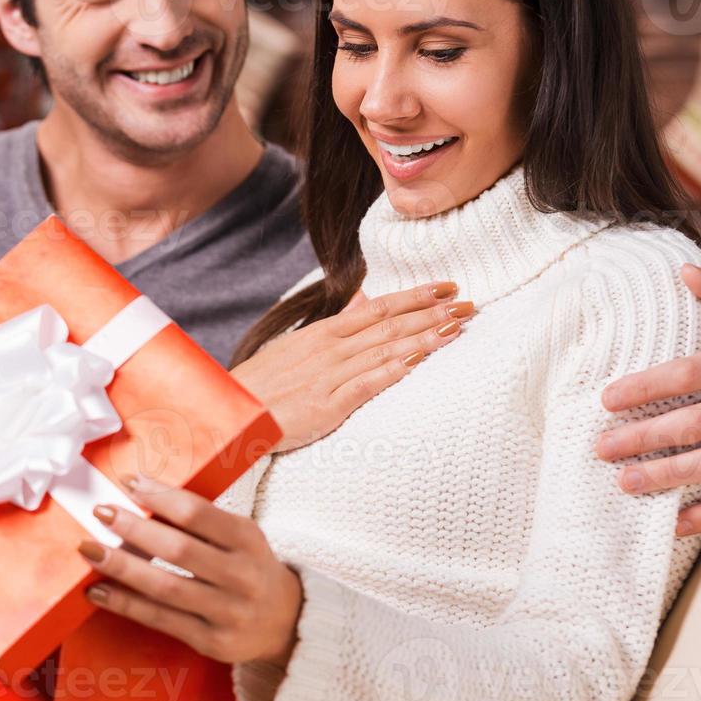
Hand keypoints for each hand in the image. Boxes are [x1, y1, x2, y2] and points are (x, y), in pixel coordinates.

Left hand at [79, 474, 302, 668]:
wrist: (284, 621)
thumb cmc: (249, 566)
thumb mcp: (240, 535)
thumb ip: (200, 521)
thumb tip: (140, 494)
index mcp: (247, 539)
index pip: (198, 513)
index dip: (160, 496)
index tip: (127, 481)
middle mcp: (241, 576)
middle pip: (179, 550)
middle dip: (135, 529)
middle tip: (101, 512)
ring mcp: (227, 613)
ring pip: (166, 588)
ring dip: (122, 568)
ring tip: (89, 550)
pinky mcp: (211, 641)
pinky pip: (161, 620)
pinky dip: (126, 604)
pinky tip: (98, 591)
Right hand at [231, 281, 472, 450]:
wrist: (232, 413)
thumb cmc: (263, 384)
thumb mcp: (296, 346)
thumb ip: (335, 325)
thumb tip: (364, 299)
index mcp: (324, 333)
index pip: (378, 308)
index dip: (416, 297)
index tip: (447, 288)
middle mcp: (330, 349)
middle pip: (390, 325)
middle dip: (432, 313)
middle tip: (468, 303)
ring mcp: (330, 375)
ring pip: (385, 349)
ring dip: (423, 337)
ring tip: (457, 327)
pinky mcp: (327, 404)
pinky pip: (367, 383)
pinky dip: (394, 369)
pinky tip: (418, 360)